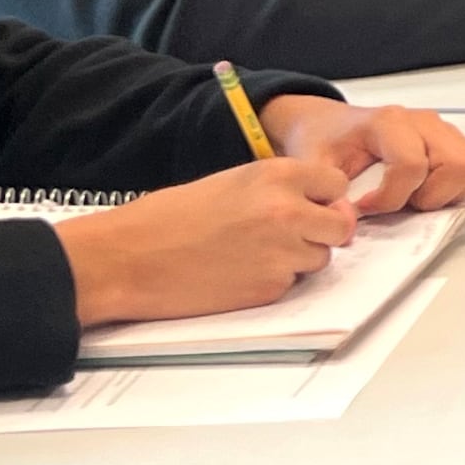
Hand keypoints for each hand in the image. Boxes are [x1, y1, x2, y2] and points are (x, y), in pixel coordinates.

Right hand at [53, 157, 358, 326]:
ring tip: (252, 253)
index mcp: (277, 176)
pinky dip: (273, 281)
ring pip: (319, 258)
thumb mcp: (231, 182)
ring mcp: (281, 253)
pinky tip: (237, 273)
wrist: (125, 259)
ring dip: (297, 258)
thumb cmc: (166, 218)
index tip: (309, 205)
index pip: (337, 186)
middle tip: (290, 236)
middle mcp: (288, 212)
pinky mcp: (268, 289)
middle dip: (321, 232)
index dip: (324, 198)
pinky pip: (291, 284)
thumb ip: (279, 190)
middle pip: (340, 226)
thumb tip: (318, 205)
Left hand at [258, 97, 464, 215]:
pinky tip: (443, 192)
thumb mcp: (312, 165)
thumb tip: (348, 222)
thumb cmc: (325, 141)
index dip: (391, 199)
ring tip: (421, 199)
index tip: (367, 208)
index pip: (412, 165)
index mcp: (389, 122)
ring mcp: (447, 132)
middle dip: (431, 198)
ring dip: (454, 193)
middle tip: (403, 205)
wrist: (329, 124)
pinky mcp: (459, 144)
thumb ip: (327, 194)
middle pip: (458, 165)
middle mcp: (426, 122)